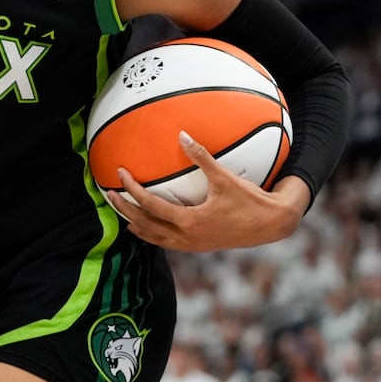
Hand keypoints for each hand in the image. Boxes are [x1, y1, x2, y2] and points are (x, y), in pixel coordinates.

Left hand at [103, 132, 305, 250]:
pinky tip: (152, 225)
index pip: (151, 207)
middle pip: (146, 227)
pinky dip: (155, 235)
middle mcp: (188, 238)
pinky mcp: (200, 246)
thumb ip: (201, 156)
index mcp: (190, 222)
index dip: (132, 191)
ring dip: (138, 226)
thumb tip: (182, 134)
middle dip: (125, 211)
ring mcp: (193, 245)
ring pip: (156, 239)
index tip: (121, 175)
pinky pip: (169, 242)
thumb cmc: (250, 200)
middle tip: (108, 196)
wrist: (272, 224)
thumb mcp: (224, 177)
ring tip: (124, 216)